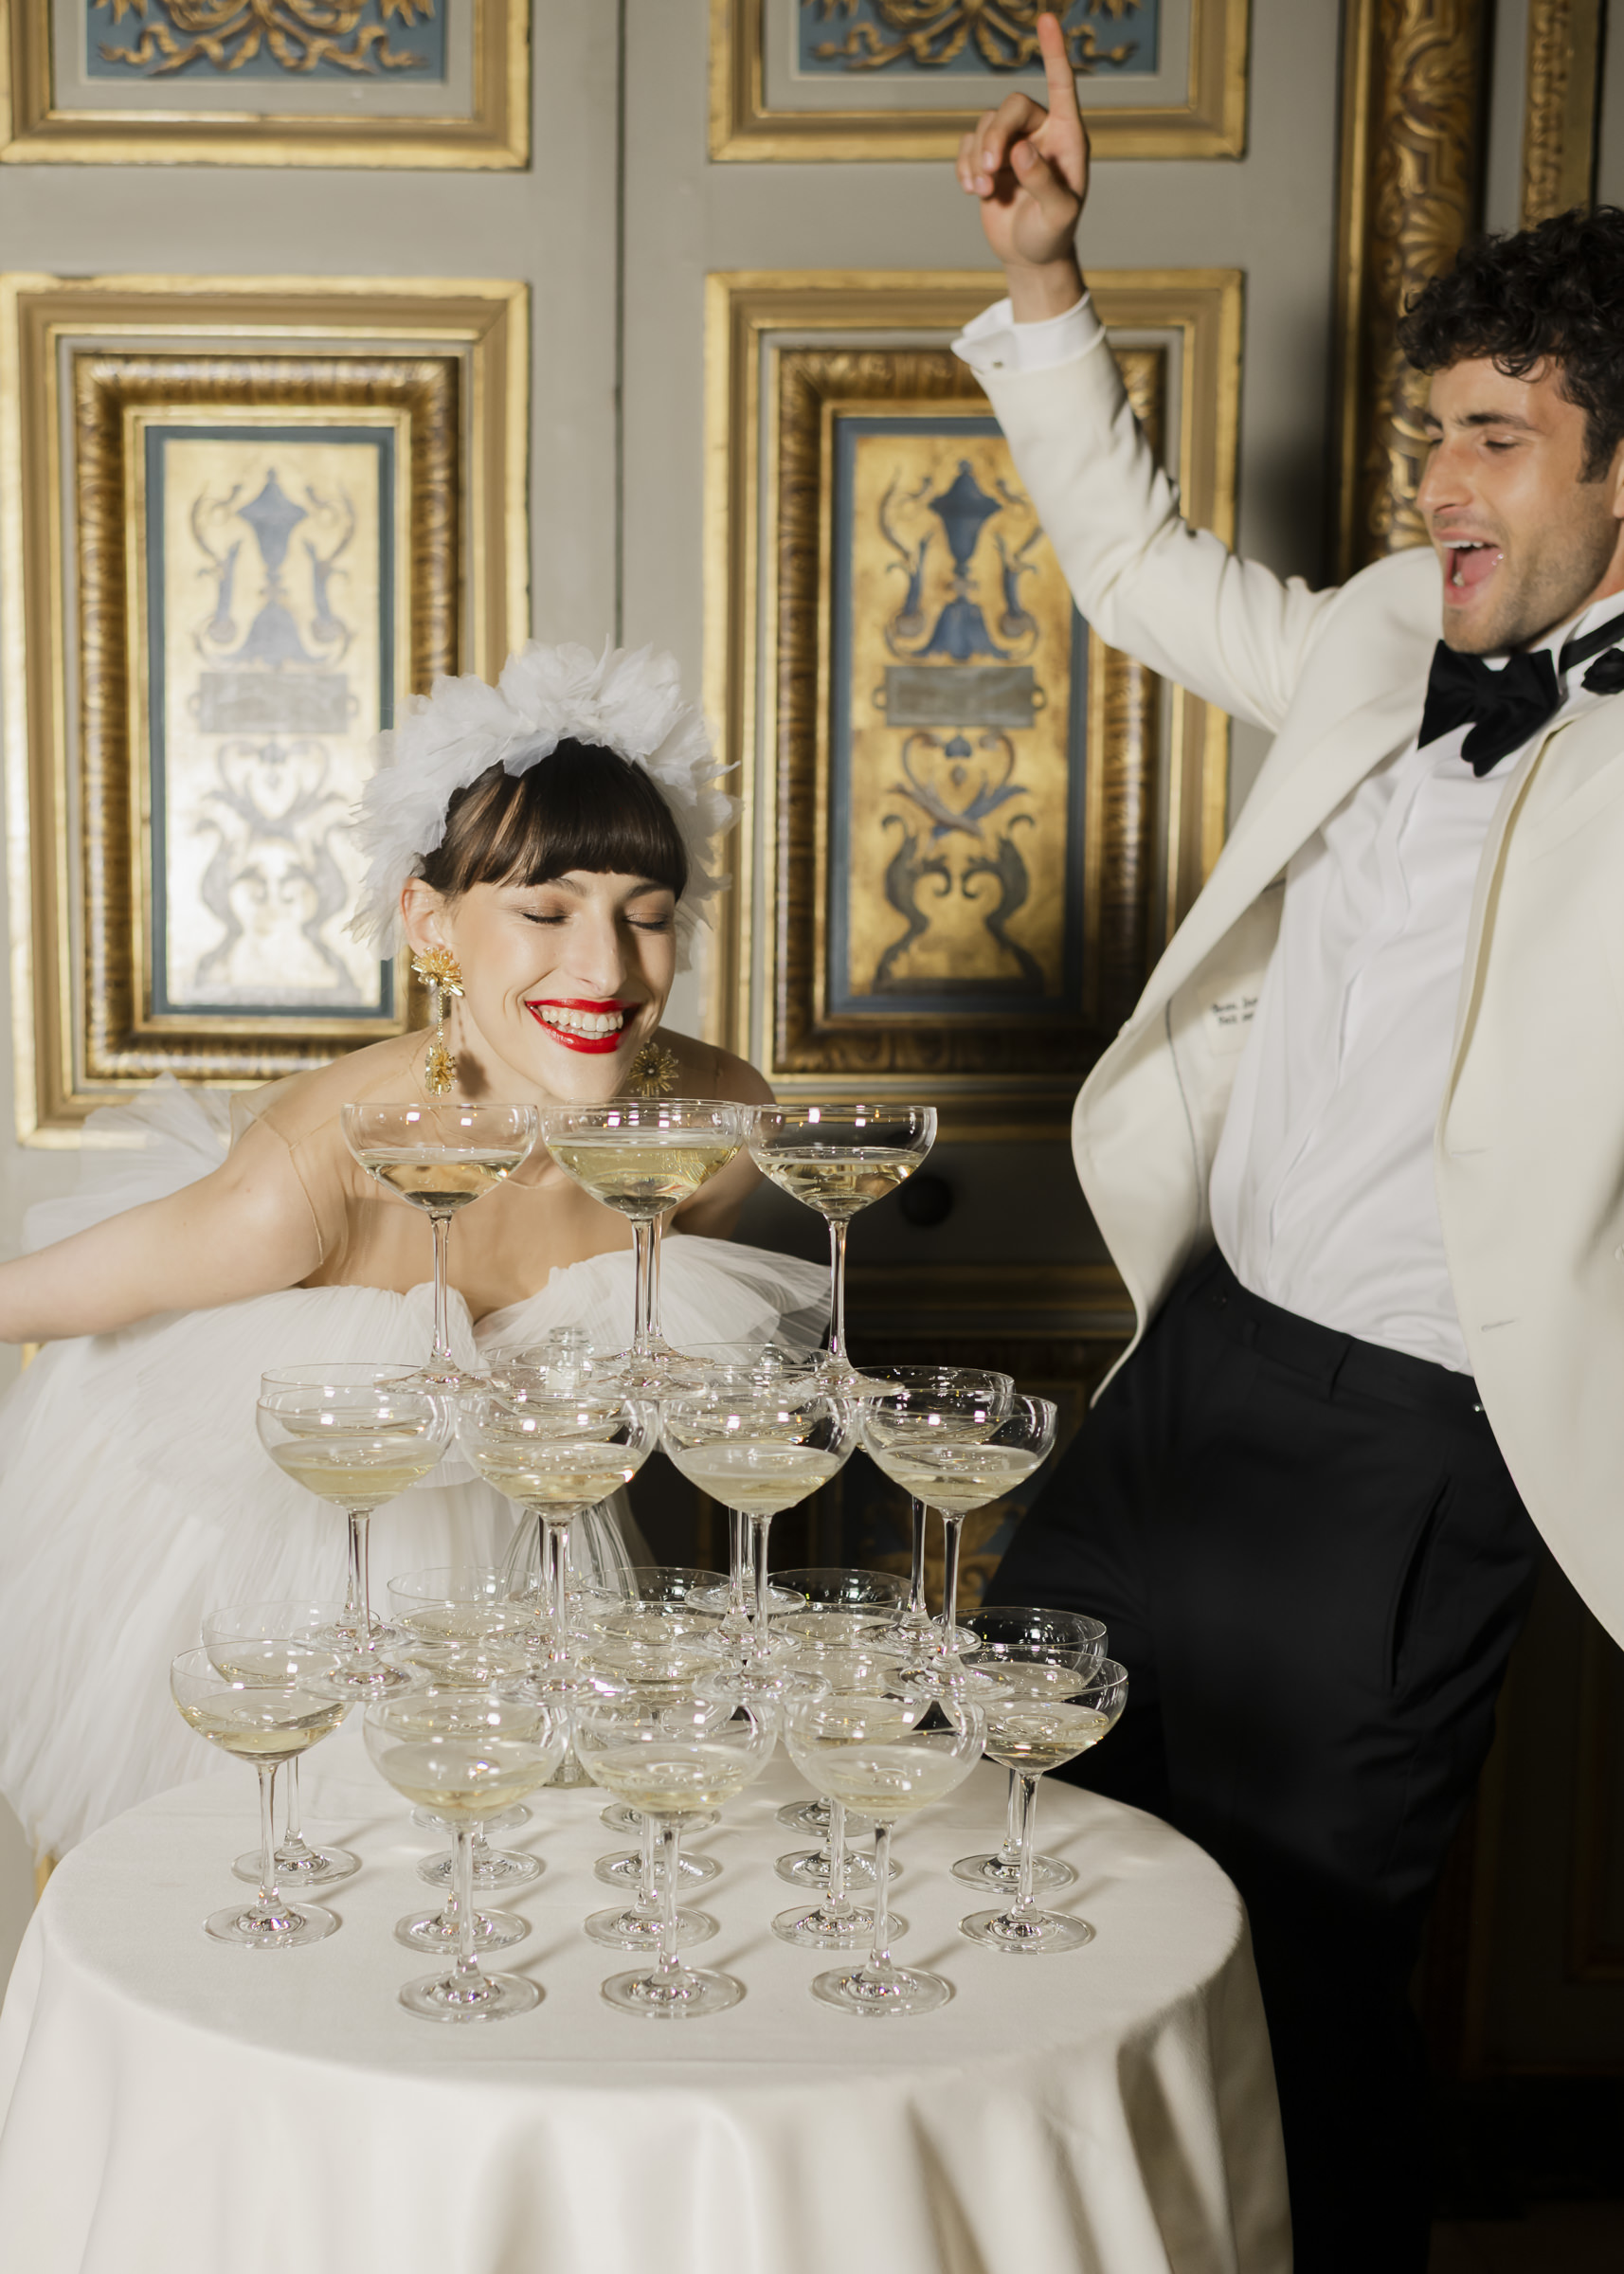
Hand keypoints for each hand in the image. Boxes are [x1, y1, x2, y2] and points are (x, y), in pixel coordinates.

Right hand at [955, 11, 1087, 317]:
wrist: (1031, 256)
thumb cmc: (1054, 234)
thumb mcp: (1058, 215)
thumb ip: (1045, 182)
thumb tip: (1021, 151)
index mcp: (1068, 136)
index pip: (1061, 85)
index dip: (1054, 53)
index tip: (1046, 19)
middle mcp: (1041, 131)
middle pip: (1010, 107)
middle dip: (995, 137)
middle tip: (990, 173)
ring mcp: (1012, 142)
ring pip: (985, 125)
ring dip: (977, 158)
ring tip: (983, 192)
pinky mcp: (988, 158)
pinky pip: (967, 145)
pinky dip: (966, 167)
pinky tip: (974, 191)